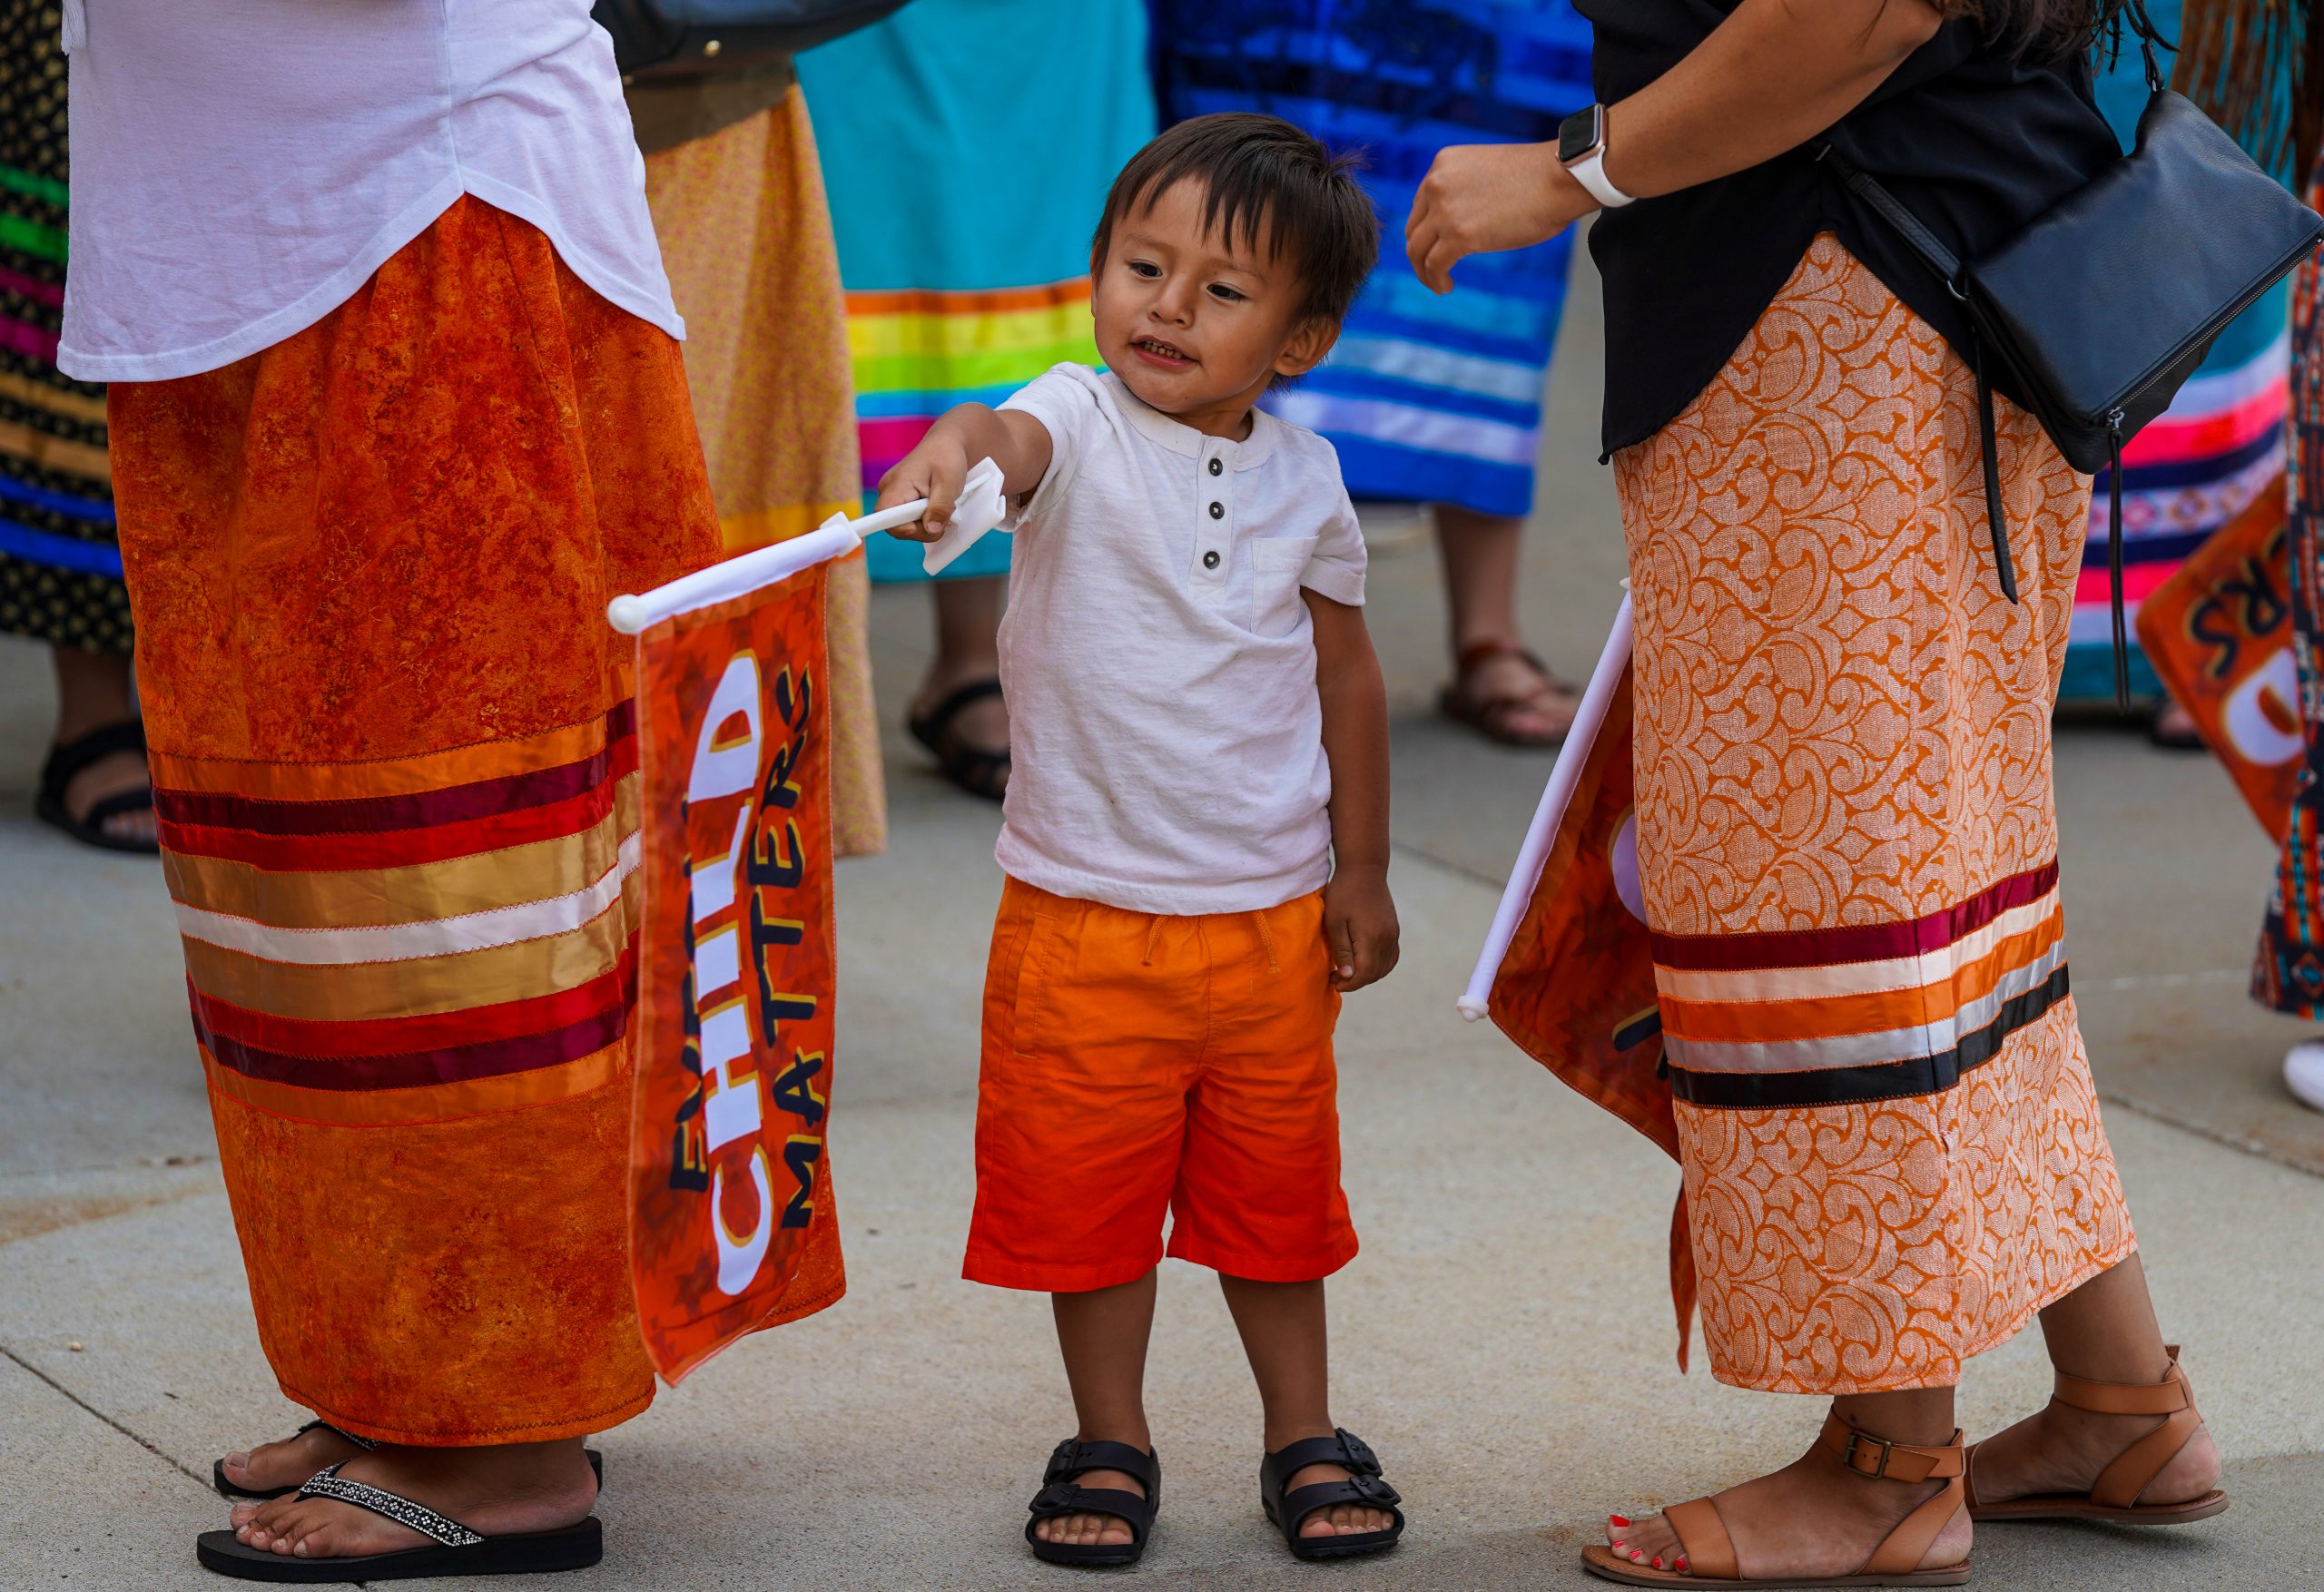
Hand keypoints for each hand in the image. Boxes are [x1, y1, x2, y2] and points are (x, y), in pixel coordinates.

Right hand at [873, 432, 969, 541]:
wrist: (946, 444)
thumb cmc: (946, 457)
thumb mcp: (948, 484)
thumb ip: (939, 508)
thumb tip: (931, 530)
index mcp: (895, 485)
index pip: (885, 518)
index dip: (904, 529)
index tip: (927, 524)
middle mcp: (888, 491)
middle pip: (896, 526)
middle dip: (923, 528)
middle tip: (944, 515)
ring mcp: (894, 496)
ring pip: (905, 526)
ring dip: (926, 524)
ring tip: (942, 506)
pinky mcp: (902, 500)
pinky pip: (909, 520)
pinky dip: (925, 520)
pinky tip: (936, 508)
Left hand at [1322, 865, 1398, 992]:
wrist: (1365, 869)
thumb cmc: (1344, 893)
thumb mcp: (1335, 922)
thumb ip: (1342, 951)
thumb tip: (1347, 977)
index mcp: (1372, 938)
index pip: (1364, 973)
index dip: (1350, 983)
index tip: (1334, 982)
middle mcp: (1388, 939)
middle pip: (1375, 973)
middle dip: (1356, 981)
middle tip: (1336, 978)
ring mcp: (1394, 934)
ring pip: (1385, 967)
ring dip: (1368, 975)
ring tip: (1348, 972)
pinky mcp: (1394, 930)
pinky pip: (1391, 957)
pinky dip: (1379, 966)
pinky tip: (1364, 963)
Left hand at [1405, 141, 1592, 294]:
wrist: (1561, 177)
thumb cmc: (1540, 177)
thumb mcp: (1489, 173)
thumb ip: (1469, 190)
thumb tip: (1466, 221)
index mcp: (1444, 163)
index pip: (1421, 203)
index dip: (1427, 229)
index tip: (1438, 245)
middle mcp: (1436, 183)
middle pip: (1414, 227)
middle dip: (1421, 251)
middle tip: (1434, 269)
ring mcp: (1444, 210)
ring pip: (1417, 250)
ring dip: (1424, 271)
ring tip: (1438, 283)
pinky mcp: (1457, 235)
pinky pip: (1434, 266)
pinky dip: (1435, 280)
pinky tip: (1446, 287)